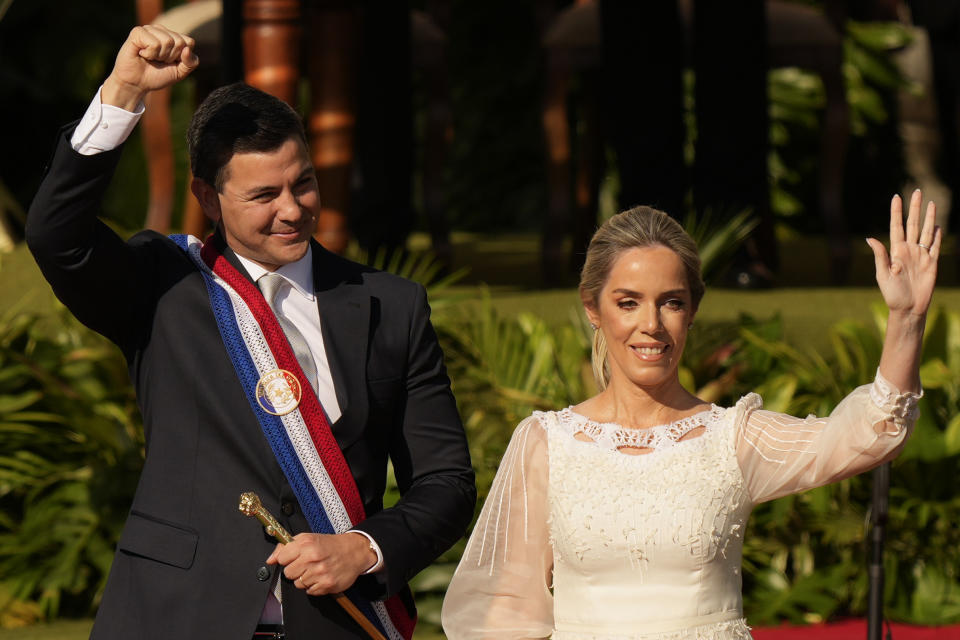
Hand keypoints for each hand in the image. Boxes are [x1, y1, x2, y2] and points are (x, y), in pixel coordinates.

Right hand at [102, 25, 198, 110]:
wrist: (136, 84)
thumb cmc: (157, 76)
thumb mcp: (180, 72)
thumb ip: (191, 63)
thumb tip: (187, 49)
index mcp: (172, 37)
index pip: (189, 42)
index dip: (181, 57)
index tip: (170, 62)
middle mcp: (161, 30)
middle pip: (179, 42)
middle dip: (170, 57)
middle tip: (158, 60)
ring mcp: (149, 29)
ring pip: (168, 41)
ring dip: (159, 56)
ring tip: (150, 57)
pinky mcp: (138, 32)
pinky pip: (154, 43)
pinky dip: (150, 54)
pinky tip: (142, 54)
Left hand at [265, 532, 375, 595]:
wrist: (354, 551)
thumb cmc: (329, 545)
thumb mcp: (307, 538)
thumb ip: (285, 547)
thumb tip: (270, 560)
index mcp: (306, 544)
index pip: (282, 559)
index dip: (287, 559)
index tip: (294, 557)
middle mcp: (313, 558)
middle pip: (288, 574)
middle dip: (295, 570)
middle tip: (307, 564)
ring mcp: (320, 572)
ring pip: (298, 584)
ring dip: (305, 579)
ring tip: (316, 569)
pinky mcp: (326, 585)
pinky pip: (309, 591)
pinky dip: (314, 586)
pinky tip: (321, 576)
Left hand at [866, 190, 940, 317]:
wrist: (908, 308)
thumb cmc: (892, 294)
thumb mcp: (883, 274)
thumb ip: (880, 255)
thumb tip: (870, 238)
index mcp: (895, 251)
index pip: (896, 226)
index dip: (896, 211)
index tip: (896, 196)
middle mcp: (908, 250)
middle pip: (912, 224)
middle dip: (915, 208)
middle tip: (918, 191)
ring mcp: (921, 255)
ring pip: (925, 231)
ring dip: (928, 217)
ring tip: (930, 202)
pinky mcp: (932, 263)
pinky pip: (935, 245)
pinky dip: (936, 235)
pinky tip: (937, 225)